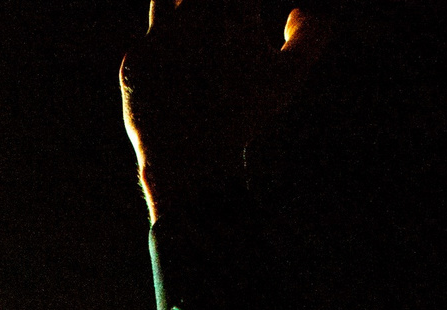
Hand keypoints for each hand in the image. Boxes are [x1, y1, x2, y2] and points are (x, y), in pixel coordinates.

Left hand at [120, 0, 331, 221]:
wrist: (191, 158)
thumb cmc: (247, 115)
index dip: (244, 5)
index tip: (245, 18)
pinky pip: (149, 40)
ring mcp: (157, 36)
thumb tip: (298, 10)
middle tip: (224, 26)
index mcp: (232, 11)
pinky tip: (176, 68)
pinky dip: (164, 47)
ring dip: (185, 7)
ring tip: (199, 41)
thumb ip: (313, 32)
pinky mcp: (133, 60)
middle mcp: (191, 16)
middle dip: (217, 8)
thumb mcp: (291, 73)